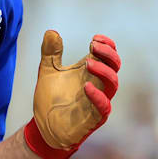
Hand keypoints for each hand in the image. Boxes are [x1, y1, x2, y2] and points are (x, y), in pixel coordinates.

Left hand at [24, 30, 119, 158]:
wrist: (42, 126)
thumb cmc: (50, 99)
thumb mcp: (47, 71)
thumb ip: (50, 53)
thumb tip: (51, 32)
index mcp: (89, 72)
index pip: (108, 55)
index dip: (107, 45)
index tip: (95, 38)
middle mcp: (97, 84)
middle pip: (115, 66)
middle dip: (108, 54)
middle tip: (94, 46)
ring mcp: (97, 101)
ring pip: (113, 84)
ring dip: (103, 70)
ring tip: (88, 62)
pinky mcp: (94, 117)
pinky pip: (104, 106)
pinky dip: (98, 96)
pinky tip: (87, 86)